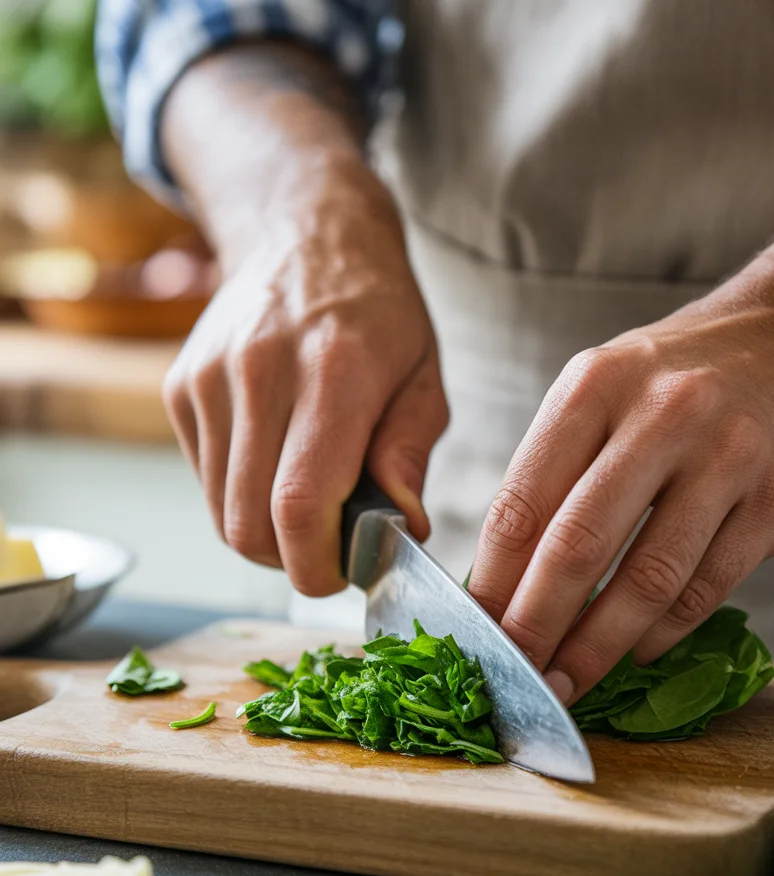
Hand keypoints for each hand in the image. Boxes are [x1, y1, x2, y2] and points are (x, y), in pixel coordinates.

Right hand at [163, 157, 446, 594]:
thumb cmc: (379, 316)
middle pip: (249, 524)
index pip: (300, 504)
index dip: (318, 564)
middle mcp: (259, 372)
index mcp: (334, 372)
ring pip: (221, 514)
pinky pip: (206, 482)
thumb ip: (410, 456)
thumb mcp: (423, 378)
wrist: (305, 235)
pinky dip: (241, 496)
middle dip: (292, 560)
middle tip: (330, 547)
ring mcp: (209, 379)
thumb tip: (401, 531)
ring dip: (266, 534)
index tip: (344, 572)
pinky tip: (276, 463)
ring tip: (308, 504)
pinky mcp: (181, 388)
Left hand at [467, 294, 773, 703]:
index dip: (493, 582)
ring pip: (649, 580)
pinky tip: (635, 650)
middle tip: (516, 675)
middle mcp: (664, 415)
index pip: (523, 503)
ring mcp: (730, 458)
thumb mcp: (597, 394)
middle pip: (579, 547)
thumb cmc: (671, 382)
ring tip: (567, 681)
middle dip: (537, 626)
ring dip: (598, 647)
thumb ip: (551, 475)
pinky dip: (663, 632)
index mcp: (595, 386)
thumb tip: (500, 583)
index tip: (477, 632)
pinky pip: (708, 588)